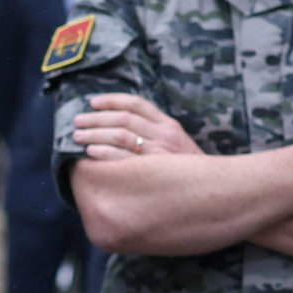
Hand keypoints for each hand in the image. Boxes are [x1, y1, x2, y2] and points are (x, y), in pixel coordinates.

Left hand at [66, 93, 199, 161]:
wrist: (215, 192)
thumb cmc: (190, 171)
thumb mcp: (178, 144)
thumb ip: (156, 133)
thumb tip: (123, 127)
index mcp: (169, 125)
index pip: (136, 103)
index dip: (111, 100)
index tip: (92, 102)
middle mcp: (164, 135)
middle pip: (123, 119)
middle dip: (96, 119)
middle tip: (76, 122)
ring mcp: (159, 153)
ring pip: (119, 136)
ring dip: (94, 134)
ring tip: (76, 136)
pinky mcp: (153, 172)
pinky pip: (122, 159)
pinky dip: (103, 153)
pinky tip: (89, 153)